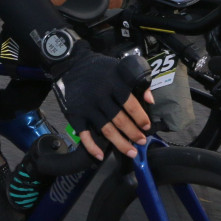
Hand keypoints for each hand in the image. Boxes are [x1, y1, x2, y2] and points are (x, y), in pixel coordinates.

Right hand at [54, 42, 153, 159]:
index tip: (147, 126)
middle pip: (120, 120)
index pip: (131, 104)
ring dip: (120, 143)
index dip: (141, 117)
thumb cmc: (99, 67)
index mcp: (114, 83)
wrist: (70, 64)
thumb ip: (138, 81)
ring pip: (106, 130)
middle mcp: (101, 96)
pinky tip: (100, 155)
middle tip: (141, 141)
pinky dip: (92, 147)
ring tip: (131, 151)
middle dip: (133, 134)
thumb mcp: (121, 66)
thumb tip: (150, 100)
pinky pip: (85, 135)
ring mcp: (88, 107)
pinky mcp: (76, 115)